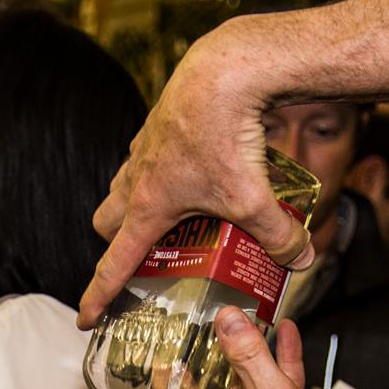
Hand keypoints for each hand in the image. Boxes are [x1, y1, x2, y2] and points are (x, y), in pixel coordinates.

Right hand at [79, 18, 309, 326]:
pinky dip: (160, 167)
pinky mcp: (161, 121)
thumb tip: (301, 259)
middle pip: (106, 220)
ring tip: (174, 215)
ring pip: (122, 184)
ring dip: (135, 202)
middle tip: (147, 256)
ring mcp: (144, 146)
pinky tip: (195, 168)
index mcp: (148, 206)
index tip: (87, 318)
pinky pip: (146, 153)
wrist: (225, 70)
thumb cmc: (228, 136)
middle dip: (118, 243)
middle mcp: (137, 177)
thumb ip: (279, 238)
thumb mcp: (256, 200)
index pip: (113, 264)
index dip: (99, 295)